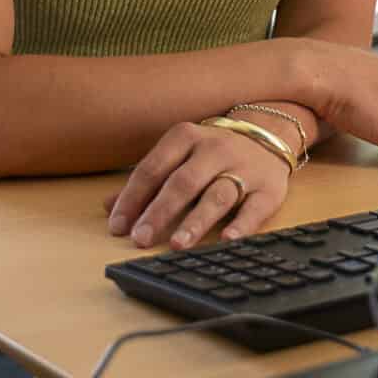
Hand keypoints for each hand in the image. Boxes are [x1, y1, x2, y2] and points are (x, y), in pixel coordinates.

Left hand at [102, 122, 294, 250]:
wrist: (268, 133)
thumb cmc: (212, 151)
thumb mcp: (178, 155)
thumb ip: (146, 181)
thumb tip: (108, 206)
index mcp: (185, 137)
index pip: (152, 168)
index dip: (132, 198)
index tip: (117, 225)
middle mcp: (214, 150)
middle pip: (183, 182)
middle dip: (159, 212)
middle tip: (140, 238)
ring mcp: (243, 169)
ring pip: (217, 195)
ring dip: (196, 221)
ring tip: (177, 244)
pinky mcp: (268, 189)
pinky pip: (255, 208)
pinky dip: (242, 226)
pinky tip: (227, 241)